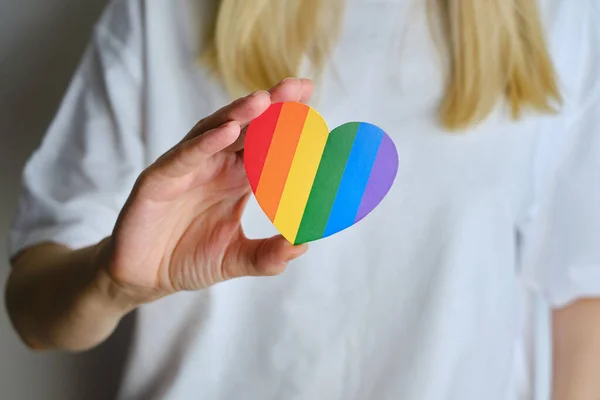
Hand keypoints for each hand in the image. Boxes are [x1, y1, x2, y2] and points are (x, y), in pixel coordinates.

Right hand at [102, 78, 312, 300]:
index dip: (287, 122)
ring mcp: (186, 169)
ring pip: (213, 132)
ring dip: (238, 114)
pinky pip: (183, 157)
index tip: (312, 100)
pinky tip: (227, 131)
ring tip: (264, 100)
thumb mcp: (235, 259)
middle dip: (270, 105)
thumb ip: (267, 256)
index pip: (266, 143)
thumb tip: (302, 244)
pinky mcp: (158, 180)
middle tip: (296, 86)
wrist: (145, 278)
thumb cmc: (188, 258)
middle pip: (244, 128)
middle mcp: (214, 166)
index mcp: (236, 178)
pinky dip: (205, 143)